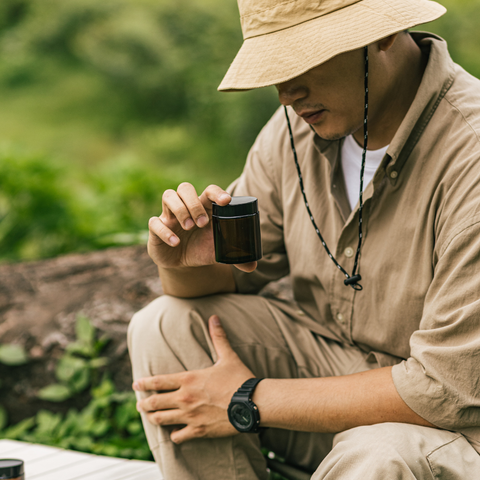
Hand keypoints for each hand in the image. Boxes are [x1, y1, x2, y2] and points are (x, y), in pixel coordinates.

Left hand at [134, 315, 254, 443]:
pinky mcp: (199, 430)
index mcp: (188, 380)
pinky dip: (174, 435)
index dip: (144, 383)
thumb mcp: (228, 356)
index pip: (158, 381)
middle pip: (154, 403)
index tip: (135, 384)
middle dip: (144, 404)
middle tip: (139, 405)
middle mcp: (185, 398)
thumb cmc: (239, 379)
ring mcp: (190, 416)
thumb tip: (214, 318)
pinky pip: (178, 437)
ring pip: (162, 420)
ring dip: (153, 418)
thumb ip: (218, 337)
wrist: (252, 403)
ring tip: (150, 417)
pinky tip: (175, 433)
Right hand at [148, 183, 255, 271]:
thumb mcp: (218, 253)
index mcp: (203, 208)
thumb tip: (252, 266)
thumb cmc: (201, 250)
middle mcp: (185, 207)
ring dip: (180, 210)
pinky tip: (176, 242)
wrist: (181, 263)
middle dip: (194, 203)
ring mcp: (169, 216)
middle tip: (202, 223)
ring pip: (168, 195)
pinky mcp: (156, 228)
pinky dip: (165, 231)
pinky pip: (154, 222)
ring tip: (189, 228)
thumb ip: (235, 257)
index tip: (226, 201)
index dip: (216, 192)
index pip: (208, 191)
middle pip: (185, 188)